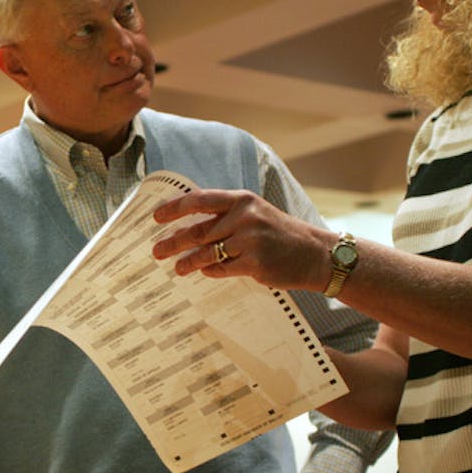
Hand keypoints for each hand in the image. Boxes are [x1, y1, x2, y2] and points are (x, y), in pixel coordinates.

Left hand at [150, 189, 331, 291]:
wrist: (316, 254)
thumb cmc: (282, 234)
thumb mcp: (256, 213)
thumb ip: (227, 215)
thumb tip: (190, 224)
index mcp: (242, 199)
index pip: (199, 200)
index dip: (174, 208)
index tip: (155, 217)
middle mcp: (244, 217)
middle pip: (198, 230)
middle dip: (173, 241)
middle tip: (156, 250)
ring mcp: (249, 240)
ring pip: (207, 252)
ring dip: (187, 261)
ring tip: (176, 267)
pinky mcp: (254, 263)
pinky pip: (222, 269)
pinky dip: (210, 271)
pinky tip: (204, 273)